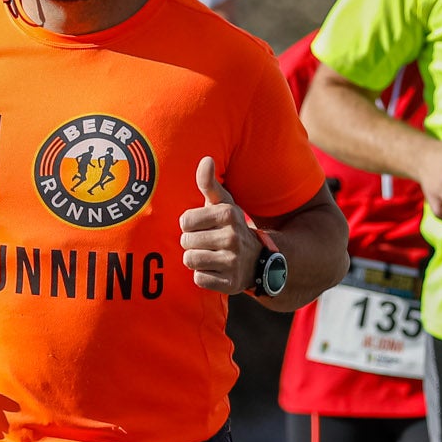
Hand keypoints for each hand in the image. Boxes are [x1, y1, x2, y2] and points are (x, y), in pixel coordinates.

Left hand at [179, 158, 261, 293]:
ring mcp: (232, 261)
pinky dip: (204, 277)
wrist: (257, 260)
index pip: (185, 221)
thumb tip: (206, 159)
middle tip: (208, 243)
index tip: (202, 226)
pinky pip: (199, 280)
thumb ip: (209, 183)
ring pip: (190, 260)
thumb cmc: (230, 227)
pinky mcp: (230, 283)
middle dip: (192, 243)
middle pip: (185, 242)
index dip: (189, 225)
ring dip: (196, 260)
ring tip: (210, 256)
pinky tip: (216, 271)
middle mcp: (232, 237)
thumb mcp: (222, 203)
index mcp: (228, 214)